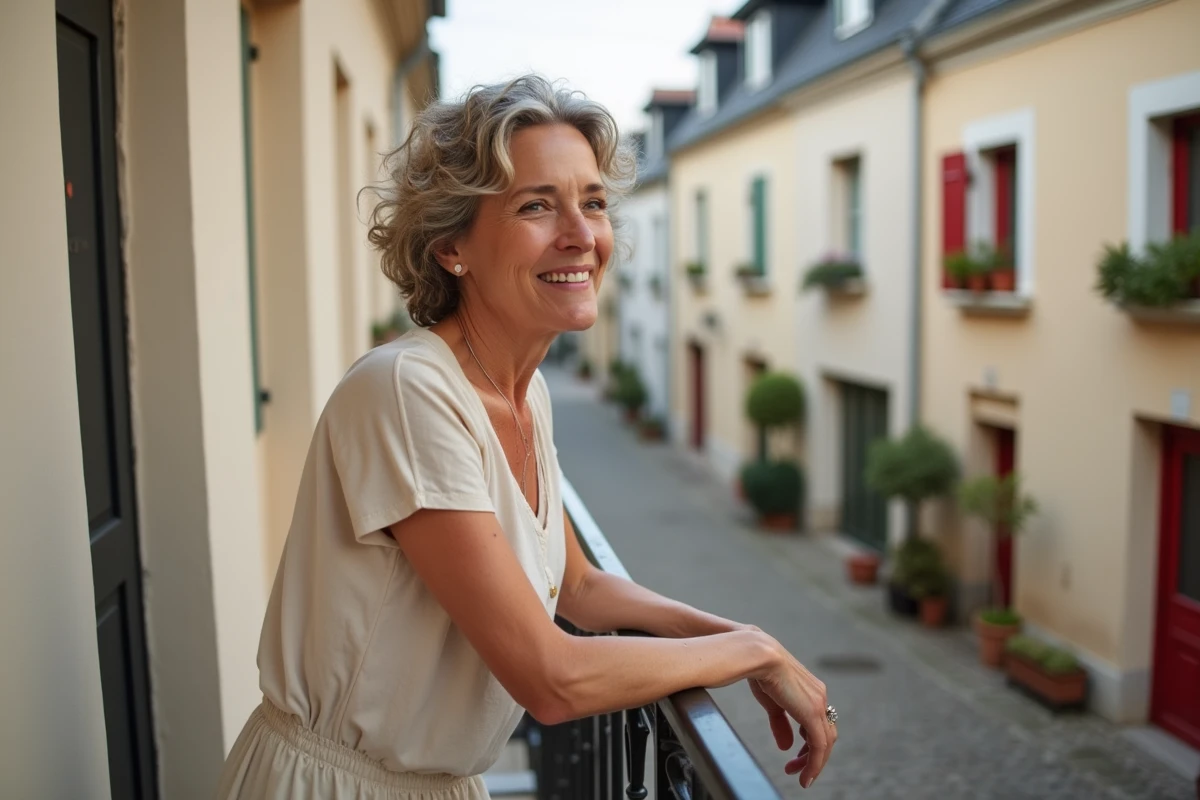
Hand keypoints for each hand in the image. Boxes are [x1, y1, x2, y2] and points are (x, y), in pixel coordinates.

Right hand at [751, 635, 836, 789]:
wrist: (758, 655)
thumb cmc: (760, 670)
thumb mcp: (772, 702)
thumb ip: (781, 723)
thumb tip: (787, 745)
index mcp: (812, 691)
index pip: (818, 723)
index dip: (809, 743)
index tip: (796, 757)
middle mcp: (820, 697)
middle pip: (826, 735)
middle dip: (812, 756)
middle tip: (797, 770)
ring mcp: (819, 704)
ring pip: (826, 743)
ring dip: (814, 763)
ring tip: (802, 777)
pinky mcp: (813, 713)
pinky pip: (820, 745)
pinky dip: (815, 763)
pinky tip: (805, 775)